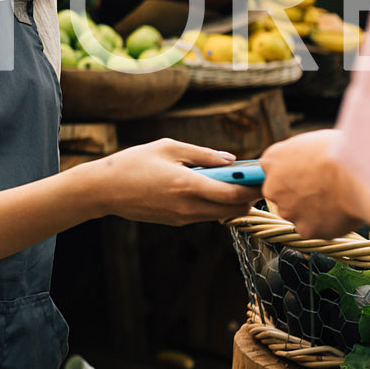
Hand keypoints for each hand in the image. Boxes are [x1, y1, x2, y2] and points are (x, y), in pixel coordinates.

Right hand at [76, 138, 260, 225]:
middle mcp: (188, 207)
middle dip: (249, 196)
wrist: (104, 190)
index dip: (254, 187)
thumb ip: (203, 154)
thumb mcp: (168, 147)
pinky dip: (216, 204)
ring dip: (233, 201)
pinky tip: (213, 188)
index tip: (266, 175)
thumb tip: (230, 160)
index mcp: (188, 186)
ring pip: (222, 214)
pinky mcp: (176, 221)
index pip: (234, 194)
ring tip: (236, 181)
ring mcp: (182, 218)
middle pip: (234, 209)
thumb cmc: (133, 163)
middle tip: (256, 179)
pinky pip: (205, 215)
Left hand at [259, 130, 362, 238]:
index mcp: (272, 160)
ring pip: (298, 213)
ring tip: (337, 198)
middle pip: (283, 195)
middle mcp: (273, 187)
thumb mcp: (312, 141)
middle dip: (299, 194)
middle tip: (324, 188)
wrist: (359, 176)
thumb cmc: (342, 152)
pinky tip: (340, 212)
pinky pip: (315, 228)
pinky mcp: (305, 230)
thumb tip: (305, 160)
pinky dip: (326, 224)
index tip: (304, 175)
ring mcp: (288, 211)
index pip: (272, 170)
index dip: (291, 173)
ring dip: (313, 210)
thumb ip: (300, 155)